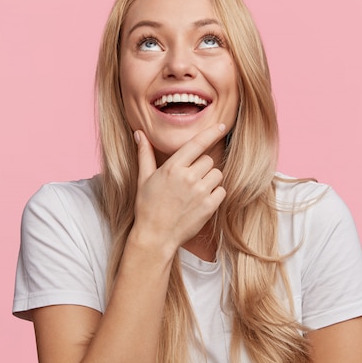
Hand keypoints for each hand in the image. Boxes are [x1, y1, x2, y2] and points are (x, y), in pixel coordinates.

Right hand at [132, 124, 226, 251]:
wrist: (155, 237)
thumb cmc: (147, 206)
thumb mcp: (144, 178)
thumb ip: (145, 153)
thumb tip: (139, 133)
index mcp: (172, 167)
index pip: (197, 143)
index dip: (211, 133)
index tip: (221, 125)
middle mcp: (188, 177)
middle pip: (208, 159)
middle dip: (201, 166)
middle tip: (189, 179)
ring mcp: (200, 192)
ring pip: (217, 173)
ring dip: (210, 179)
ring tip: (195, 190)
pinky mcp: (209, 207)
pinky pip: (222, 191)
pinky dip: (215, 194)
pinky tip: (201, 201)